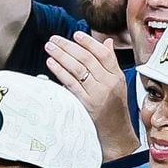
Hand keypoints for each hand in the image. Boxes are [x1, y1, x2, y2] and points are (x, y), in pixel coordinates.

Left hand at [45, 32, 139, 159]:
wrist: (116, 133)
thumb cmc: (114, 108)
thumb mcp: (117, 83)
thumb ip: (110, 62)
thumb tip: (106, 42)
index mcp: (117, 76)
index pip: (104, 54)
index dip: (89, 42)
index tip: (76, 34)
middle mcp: (108, 83)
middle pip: (87, 59)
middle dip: (69, 46)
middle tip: (54, 39)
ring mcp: (97, 94)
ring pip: (78, 69)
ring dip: (61, 56)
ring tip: (50, 47)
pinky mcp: (87, 103)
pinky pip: (71, 84)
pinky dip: (60, 72)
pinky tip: (51, 63)